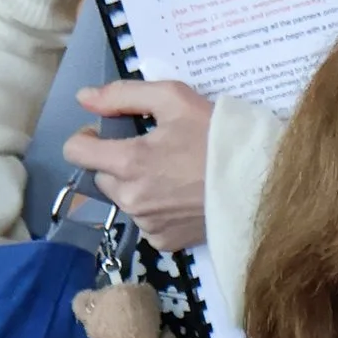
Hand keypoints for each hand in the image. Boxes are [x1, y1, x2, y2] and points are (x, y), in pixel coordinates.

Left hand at [61, 78, 212, 249]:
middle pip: (102, 176)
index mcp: (128, 161)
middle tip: (155, 152)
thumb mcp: (175, 99)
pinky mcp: (164, 242)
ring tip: (174, 175)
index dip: (88, 137)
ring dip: (138, 186)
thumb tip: (84, 98)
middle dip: (118, 162)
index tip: (110, 133)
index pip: (75, 152)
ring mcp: (146, 223)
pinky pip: (147, 222)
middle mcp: (130, 197)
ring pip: (125, 200)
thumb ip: (124, 95)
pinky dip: (158, 210)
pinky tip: (183, 198)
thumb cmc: (218, 136)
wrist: (261, 182)